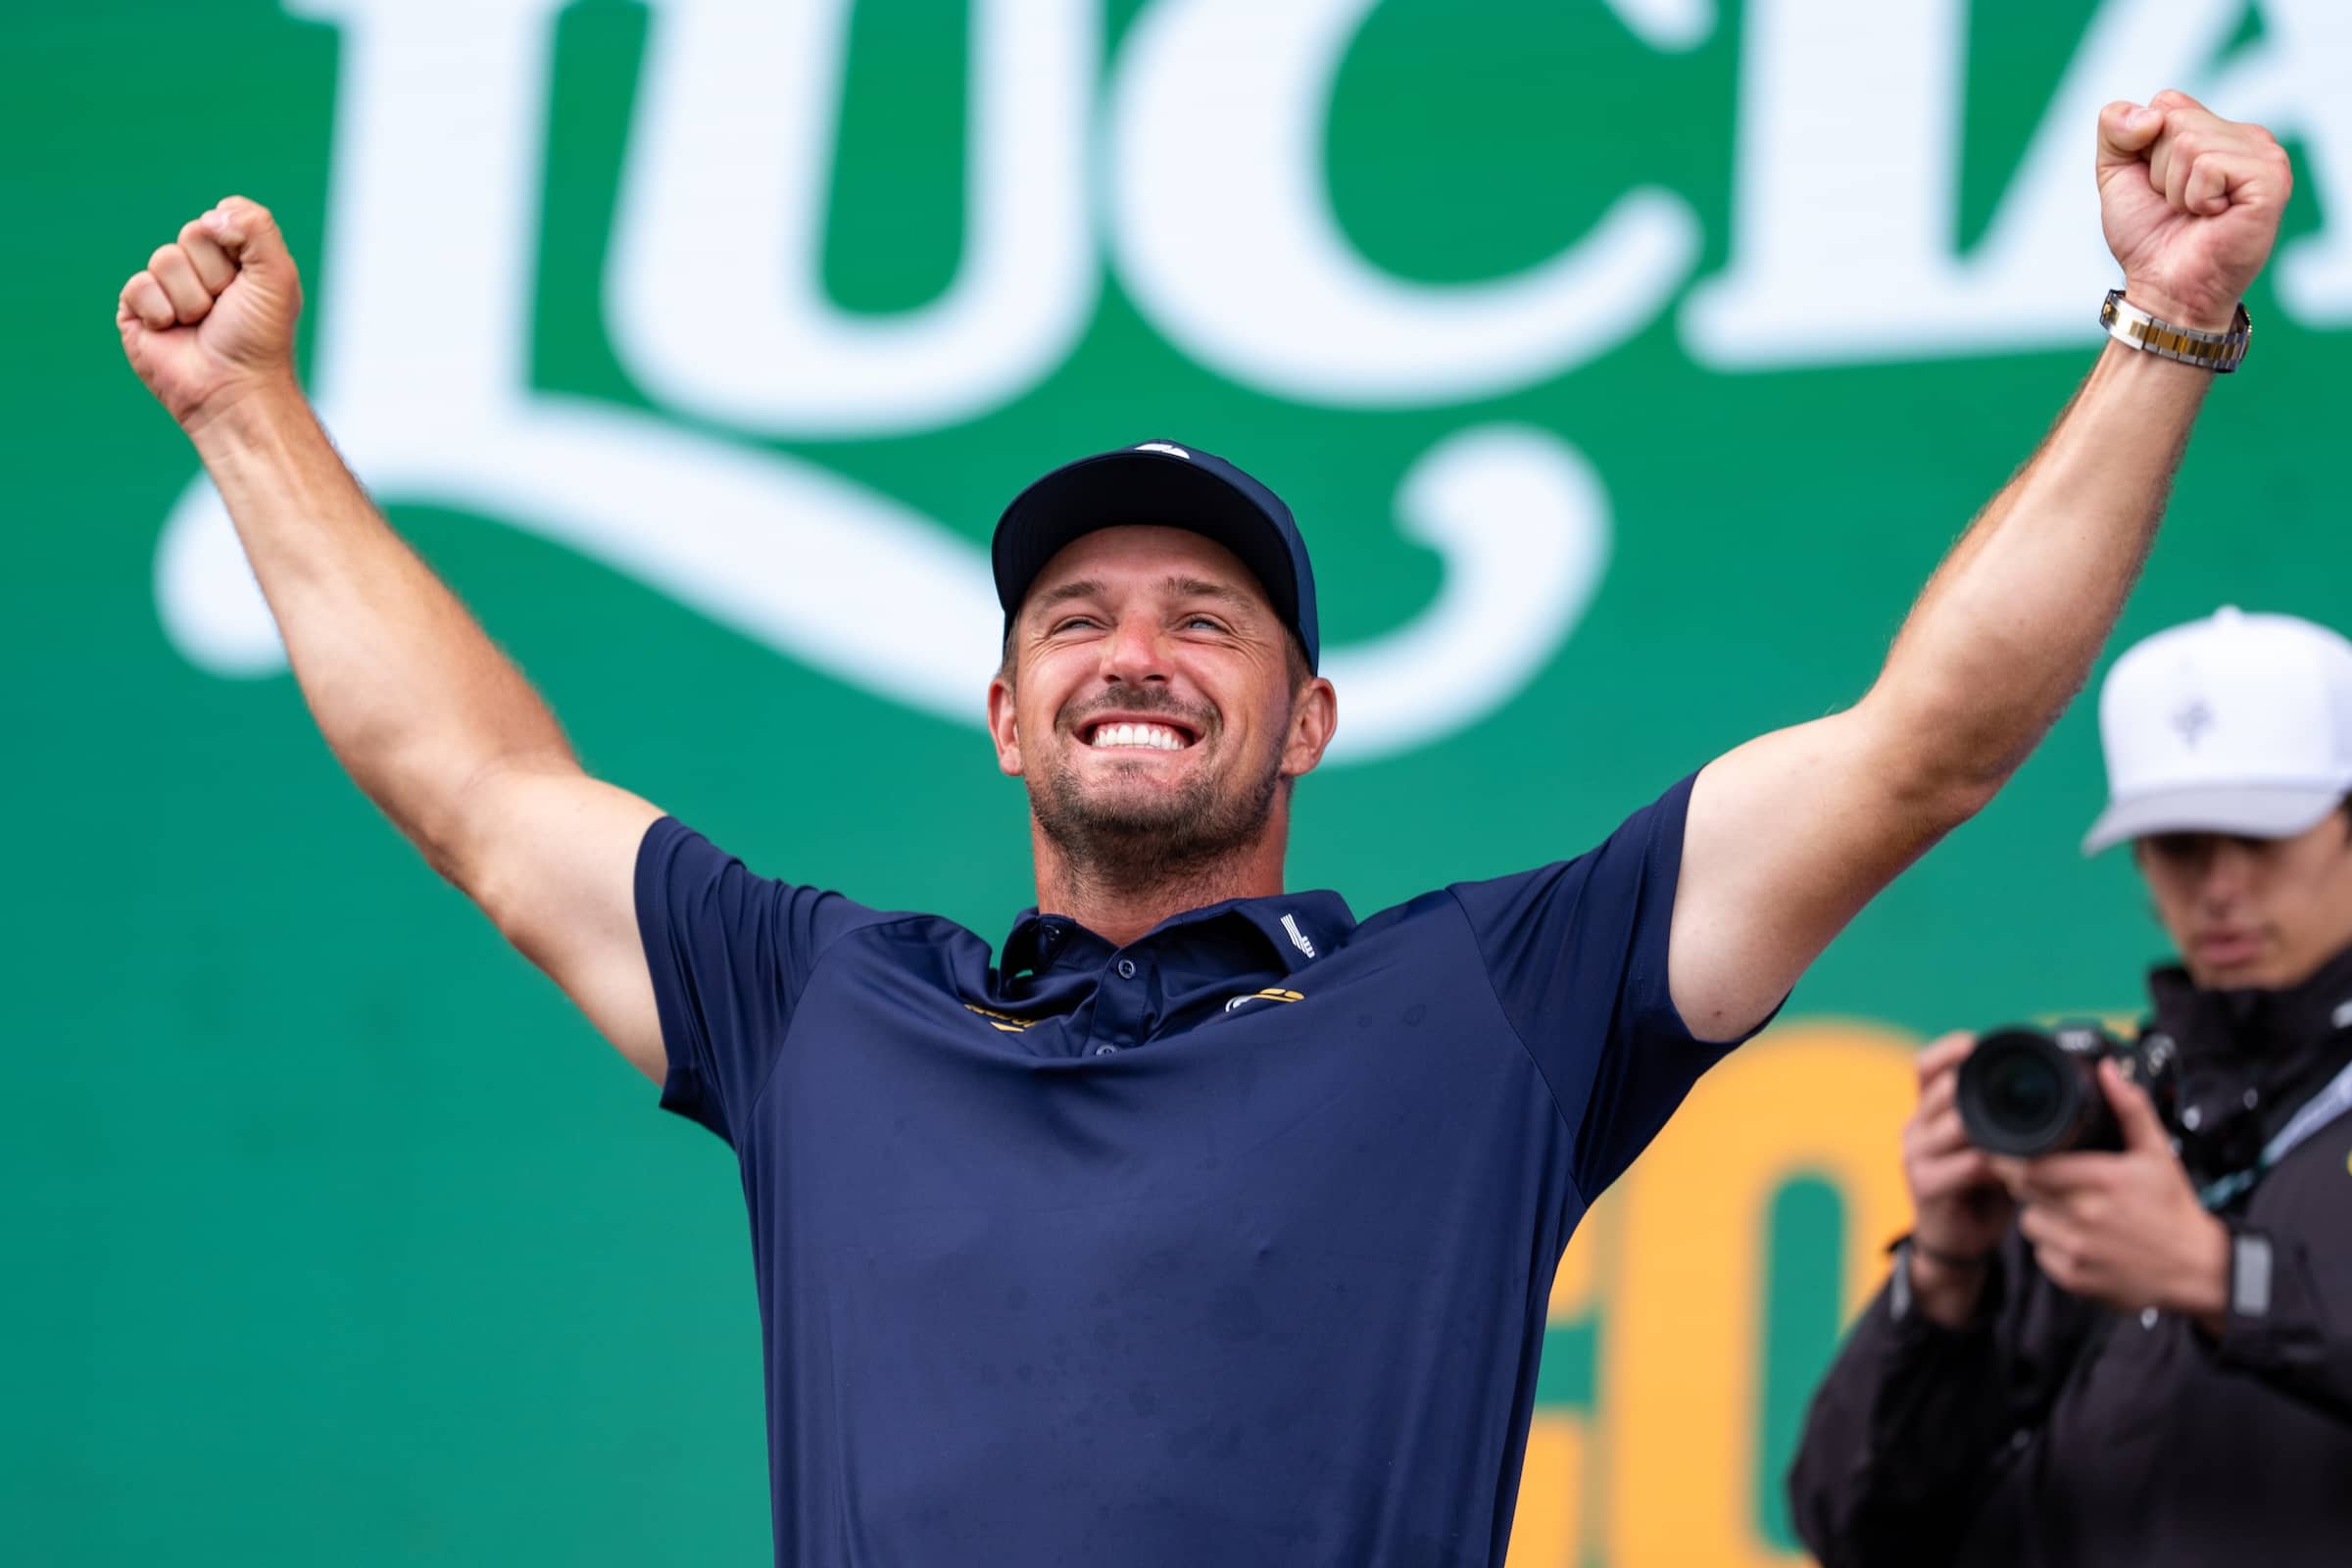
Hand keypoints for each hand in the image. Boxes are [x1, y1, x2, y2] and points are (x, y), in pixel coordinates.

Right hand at [117, 196, 304, 430]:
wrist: (233, 388)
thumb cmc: (260, 338)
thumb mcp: (277, 275)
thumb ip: (257, 227)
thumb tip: (211, 216)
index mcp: (236, 259)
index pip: (221, 219)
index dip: (236, 247)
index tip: (250, 282)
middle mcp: (201, 270)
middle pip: (192, 234)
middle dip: (215, 275)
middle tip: (226, 309)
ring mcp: (167, 288)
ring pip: (165, 259)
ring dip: (191, 299)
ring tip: (202, 324)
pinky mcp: (137, 309)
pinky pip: (138, 285)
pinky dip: (162, 312)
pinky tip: (174, 333)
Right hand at [1899, 1032, 2015, 1323]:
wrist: (1959, 1240)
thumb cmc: (1981, 1186)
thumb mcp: (1989, 1143)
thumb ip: (2000, 1116)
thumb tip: (2048, 1085)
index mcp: (1928, 1110)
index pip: (1926, 1066)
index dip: (1949, 1049)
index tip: (1977, 1043)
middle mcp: (1916, 1126)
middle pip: (1941, 1088)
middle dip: (1979, 1087)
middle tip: (2018, 1092)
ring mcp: (1916, 1156)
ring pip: (1955, 1124)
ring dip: (1993, 1127)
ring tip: (2025, 1133)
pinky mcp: (1926, 1185)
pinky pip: (1965, 1165)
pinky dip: (1995, 1164)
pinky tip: (2015, 1168)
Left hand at [1992, 1058, 2229, 1324]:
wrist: (2198, 1270)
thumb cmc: (2174, 1208)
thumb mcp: (2158, 1153)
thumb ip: (2129, 1108)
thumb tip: (2107, 1070)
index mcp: (2102, 1180)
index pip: (2031, 1165)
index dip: (2017, 1158)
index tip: (2017, 1152)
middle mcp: (2085, 1215)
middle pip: (2023, 1191)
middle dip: (2028, 1182)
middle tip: (2047, 1178)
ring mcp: (2078, 1250)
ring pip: (2029, 1222)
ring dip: (2038, 1213)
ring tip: (2065, 1207)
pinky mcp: (2074, 1278)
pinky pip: (2041, 1253)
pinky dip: (2050, 1244)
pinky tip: (2074, 1236)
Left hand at [2096, 91, 2290, 331]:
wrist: (2164, 287)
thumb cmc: (2148, 235)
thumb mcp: (2115, 173)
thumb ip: (2115, 128)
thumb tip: (2151, 115)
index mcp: (2216, 130)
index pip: (2167, 102)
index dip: (2144, 148)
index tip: (2157, 185)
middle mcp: (2246, 137)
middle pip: (2175, 120)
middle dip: (2159, 171)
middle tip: (2178, 205)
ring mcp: (2264, 155)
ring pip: (2189, 142)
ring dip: (2176, 189)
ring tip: (2195, 213)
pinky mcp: (2270, 179)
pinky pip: (2209, 165)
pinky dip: (2196, 198)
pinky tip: (2214, 217)